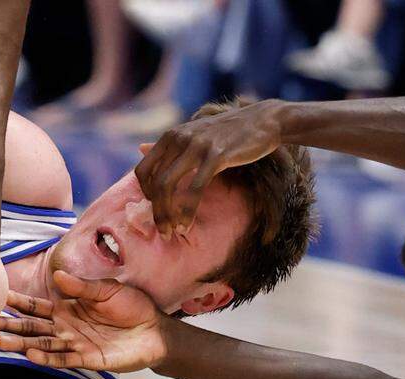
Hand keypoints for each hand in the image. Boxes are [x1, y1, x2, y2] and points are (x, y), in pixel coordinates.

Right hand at [0, 270, 167, 371]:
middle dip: (9, 326)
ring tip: (0, 342)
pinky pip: (64, 359)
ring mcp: (75, 344)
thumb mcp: (107, 290)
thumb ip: (82, 286)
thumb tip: (58, 275)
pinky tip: (31, 354)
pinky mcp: (88, 359)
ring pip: (42, 345)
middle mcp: (66, 327)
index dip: (17, 302)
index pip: (36, 306)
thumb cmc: (132, 306)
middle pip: (32, 327)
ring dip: (22, 344)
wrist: (155, 330)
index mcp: (67, 308)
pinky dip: (47, 357)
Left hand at [134, 99, 284, 236]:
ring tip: (174, 231)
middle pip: (155, 183)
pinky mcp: (216, 156)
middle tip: (164, 231)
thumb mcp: (195, 133)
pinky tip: (188, 224)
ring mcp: (197, 146)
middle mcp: (179, 138)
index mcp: (171, 135)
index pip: (143, 170)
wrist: (264, 120)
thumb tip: (140, 148)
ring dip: (167, 214)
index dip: (145, 195)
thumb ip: (170, 144)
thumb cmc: (229, 131)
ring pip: (168, 186)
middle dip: (156, 211)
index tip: (157, 209)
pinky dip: (187, 211)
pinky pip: (194, 189)